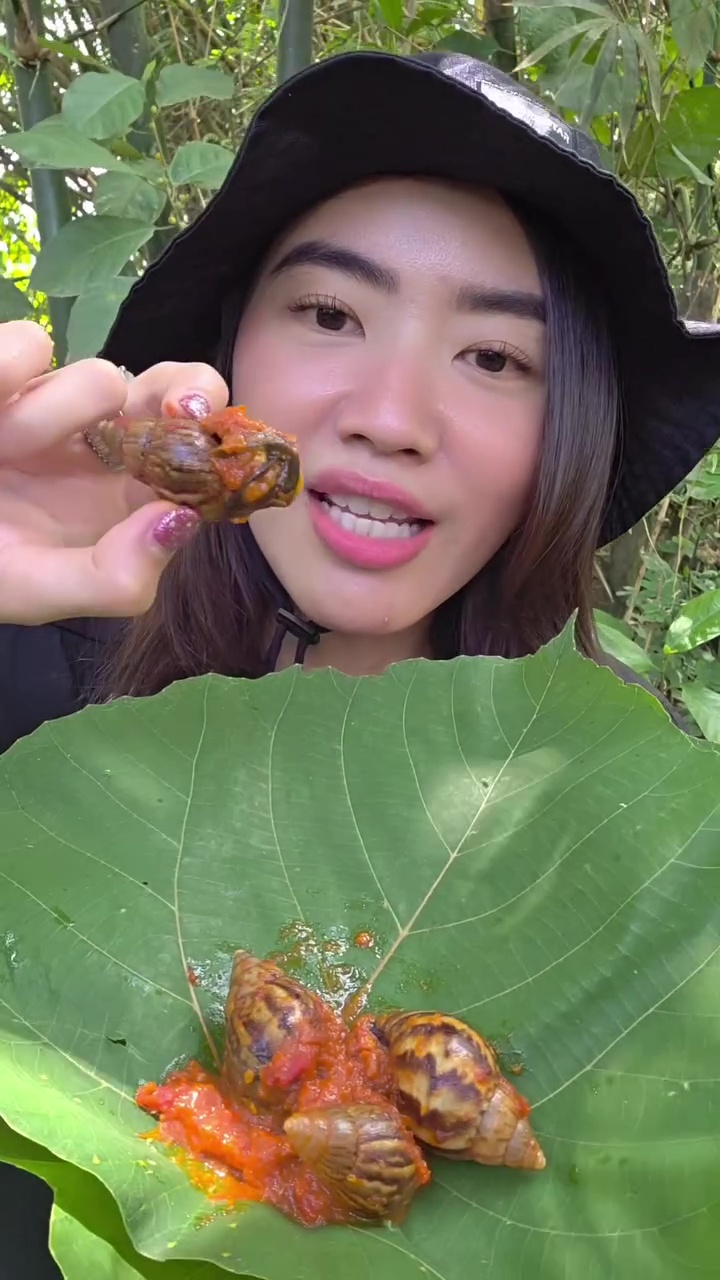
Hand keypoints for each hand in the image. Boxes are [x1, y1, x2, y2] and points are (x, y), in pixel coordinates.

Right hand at [0, 320, 228, 624]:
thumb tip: (181, 523)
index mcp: (128, 498)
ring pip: (98, 375)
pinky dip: (10, 377)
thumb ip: (115, 577)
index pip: (199, 455)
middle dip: (184, 390)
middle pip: (179, 388)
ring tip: (6, 454)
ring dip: (53, 417)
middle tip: (177, 410)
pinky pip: (28, 346)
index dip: (216, 442)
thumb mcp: (39, 591)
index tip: (211, 442)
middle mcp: (103, 448)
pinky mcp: (5, 374)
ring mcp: (53, 406)